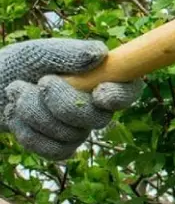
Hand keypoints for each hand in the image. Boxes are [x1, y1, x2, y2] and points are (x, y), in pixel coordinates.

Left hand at [0, 39, 140, 159]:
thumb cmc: (17, 65)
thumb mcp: (39, 52)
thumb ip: (69, 53)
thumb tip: (101, 54)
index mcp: (100, 77)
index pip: (129, 90)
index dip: (121, 95)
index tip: (99, 92)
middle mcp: (95, 105)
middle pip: (99, 118)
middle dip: (64, 103)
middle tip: (42, 82)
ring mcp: (79, 129)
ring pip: (72, 134)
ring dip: (36, 113)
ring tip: (17, 92)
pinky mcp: (61, 147)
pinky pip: (56, 150)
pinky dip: (29, 133)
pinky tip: (17, 117)